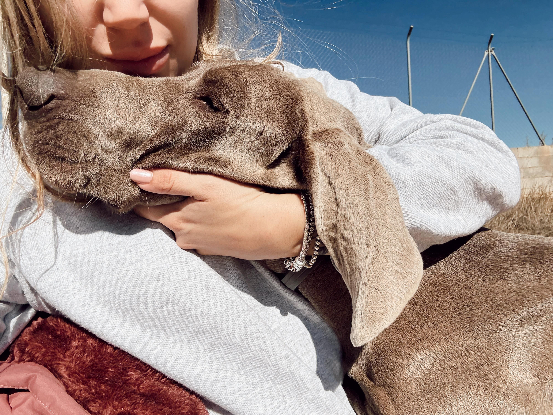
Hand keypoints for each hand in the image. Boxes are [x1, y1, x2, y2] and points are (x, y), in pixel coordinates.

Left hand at [130, 169, 304, 259]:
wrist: (274, 229)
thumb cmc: (241, 202)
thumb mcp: (205, 185)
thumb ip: (170, 181)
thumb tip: (134, 176)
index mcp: (176, 219)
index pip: (143, 209)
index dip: (139, 194)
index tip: (140, 181)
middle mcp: (183, 237)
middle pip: (161, 218)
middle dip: (161, 203)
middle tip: (170, 183)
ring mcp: (200, 246)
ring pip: (181, 227)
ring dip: (184, 213)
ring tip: (196, 197)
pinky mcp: (215, 249)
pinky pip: (199, 234)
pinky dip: (201, 224)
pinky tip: (214, 213)